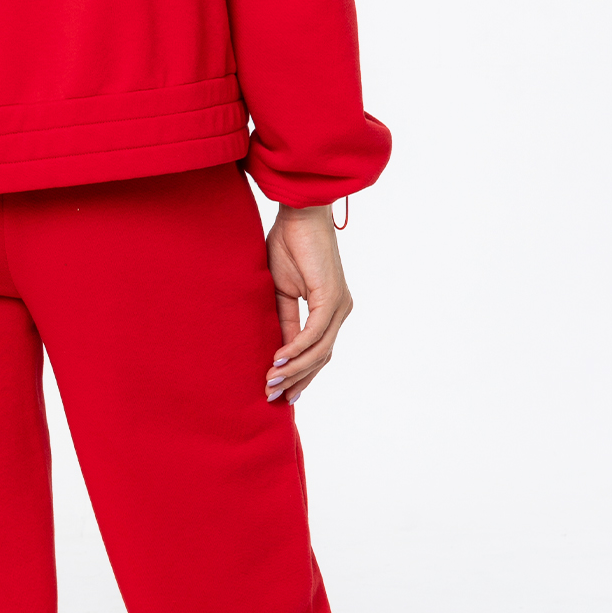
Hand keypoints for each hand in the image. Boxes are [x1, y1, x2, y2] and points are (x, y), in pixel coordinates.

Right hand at [266, 204, 351, 404]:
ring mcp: (340, 305)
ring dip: (294, 370)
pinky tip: (277, 360)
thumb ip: (285, 322)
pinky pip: (314, 333)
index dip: (300, 375)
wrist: (298, 215)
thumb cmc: (288, 246)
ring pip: (319, 350)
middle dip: (297, 380)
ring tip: (269, 383)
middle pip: (322, 358)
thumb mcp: (281, 293)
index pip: (319, 352)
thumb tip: (279, 353)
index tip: (280, 393)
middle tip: (272, 397)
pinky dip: (295, 349)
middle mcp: (341, 311)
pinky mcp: (332, 297)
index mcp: (331, 310)